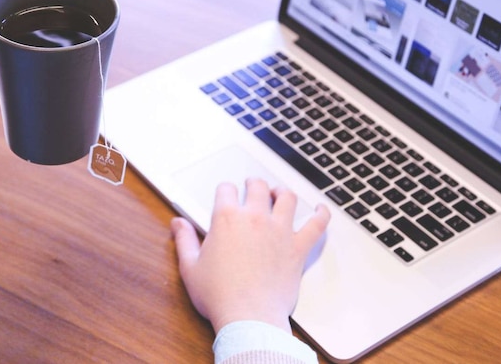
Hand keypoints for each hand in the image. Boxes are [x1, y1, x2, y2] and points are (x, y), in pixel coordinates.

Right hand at [171, 178, 329, 333]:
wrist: (248, 317)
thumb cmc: (218, 295)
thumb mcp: (190, 267)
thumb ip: (184, 240)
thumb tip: (177, 223)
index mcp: (226, 219)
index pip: (226, 189)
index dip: (225, 190)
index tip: (225, 195)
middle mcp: (255, 218)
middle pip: (258, 187)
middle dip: (253, 184)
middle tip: (253, 186)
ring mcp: (280, 231)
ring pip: (287, 198)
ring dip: (282, 192)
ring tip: (279, 193)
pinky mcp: (298, 248)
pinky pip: (316, 225)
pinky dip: (322, 214)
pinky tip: (322, 209)